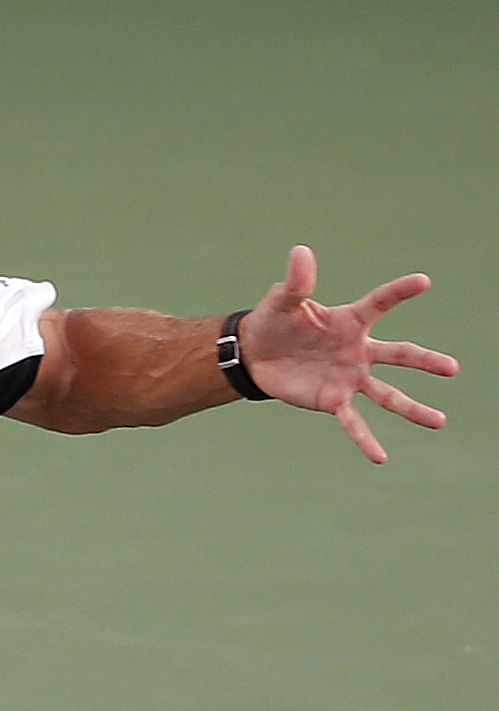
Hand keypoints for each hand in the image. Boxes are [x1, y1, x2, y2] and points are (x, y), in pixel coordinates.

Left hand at [239, 245, 457, 462]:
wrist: (257, 354)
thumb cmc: (275, 320)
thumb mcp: (284, 299)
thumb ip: (296, 280)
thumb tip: (300, 252)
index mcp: (351, 320)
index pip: (380, 302)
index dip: (400, 291)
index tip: (423, 281)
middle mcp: (359, 351)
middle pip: (399, 355)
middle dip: (425, 362)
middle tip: (452, 369)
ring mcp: (349, 378)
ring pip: (387, 394)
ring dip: (412, 408)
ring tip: (440, 421)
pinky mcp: (333, 400)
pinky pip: (353, 423)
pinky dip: (365, 440)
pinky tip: (380, 457)